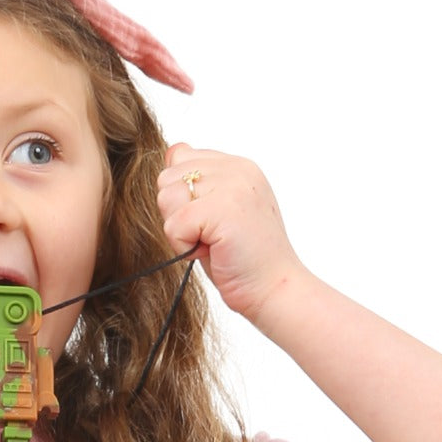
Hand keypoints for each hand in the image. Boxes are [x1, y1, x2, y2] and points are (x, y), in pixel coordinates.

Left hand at [157, 143, 305, 329]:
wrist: (275, 288)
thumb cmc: (245, 259)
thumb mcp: (218, 212)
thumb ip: (197, 183)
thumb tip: (171, 152)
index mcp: (237, 166)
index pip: (180, 157)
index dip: (182, 196)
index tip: (207, 220)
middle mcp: (237, 169)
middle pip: (167, 178)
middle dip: (177, 214)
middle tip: (209, 235)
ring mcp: (233, 186)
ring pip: (166, 197)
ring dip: (180, 230)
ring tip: (210, 242)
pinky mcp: (223, 208)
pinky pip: (173, 224)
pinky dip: (183, 246)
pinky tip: (211, 251)